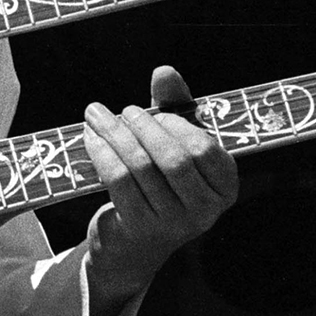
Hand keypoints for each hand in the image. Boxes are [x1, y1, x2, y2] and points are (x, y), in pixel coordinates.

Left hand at [81, 65, 238, 287]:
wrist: (134, 244)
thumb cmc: (161, 182)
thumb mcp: (174, 142)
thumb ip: (175, 106)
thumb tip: (164, 71)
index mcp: (225, 186)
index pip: (203, 147)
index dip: (174, 124)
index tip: (151, 112)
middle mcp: (206, 210)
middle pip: (172, 157)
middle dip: (142, 126)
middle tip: (123, 110)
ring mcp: (173, 223)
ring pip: (140, 166)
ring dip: (114, 134)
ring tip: (96, 115)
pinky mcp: (140, 228)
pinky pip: (117, 180)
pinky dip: (101, 153)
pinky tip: (90, 137)